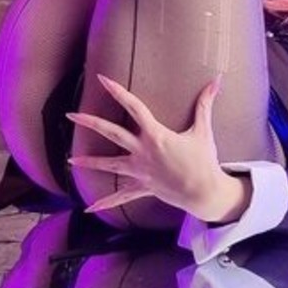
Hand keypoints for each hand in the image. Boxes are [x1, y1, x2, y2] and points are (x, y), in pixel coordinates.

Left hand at [67, 75, 247, 220]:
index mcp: (156, 135)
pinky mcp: (143, 187)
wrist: (205, 192)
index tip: (102, 79)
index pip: (133, 107)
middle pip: (111, 134)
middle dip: (90, 123)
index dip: (117, 91)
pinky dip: (105, 202)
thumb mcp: (204, 130)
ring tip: (70, 161)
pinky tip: (89, 208)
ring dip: (90, 163)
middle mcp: (143, 152)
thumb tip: (217, 80)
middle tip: (71, 115)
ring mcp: (140, 171)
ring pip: (110, 166)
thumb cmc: (204, 160)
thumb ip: (206, 104)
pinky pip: (121, 196)